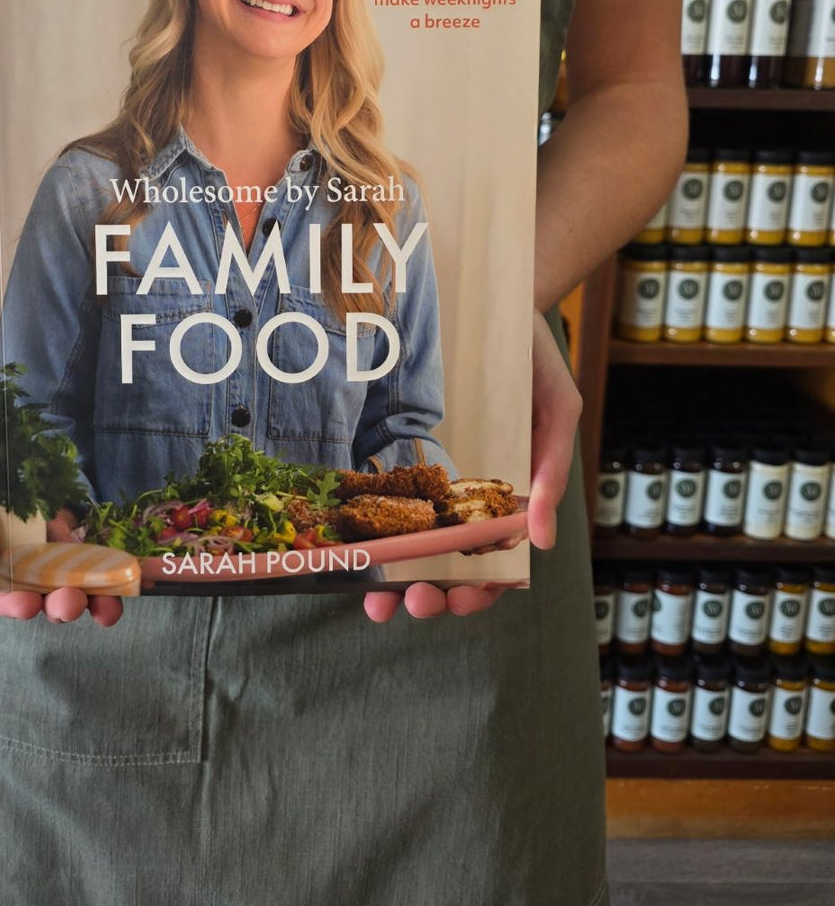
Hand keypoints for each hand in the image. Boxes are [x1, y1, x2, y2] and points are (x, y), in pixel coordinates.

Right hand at [0, 307, 122, 627]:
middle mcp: (30, 503)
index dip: (7, 595)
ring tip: (112, 603)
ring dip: (96, 585)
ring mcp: (67, 487)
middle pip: (44, 569)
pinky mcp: (99, 465)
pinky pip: (114, 512)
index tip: (25, 608)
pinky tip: (138, 564)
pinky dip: (124, 544)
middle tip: (74, 606)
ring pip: (85, 552)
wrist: (16, 315)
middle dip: (59, 597)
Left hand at [363, 311, 579, 623]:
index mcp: (503, 494)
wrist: (490, 301)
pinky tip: (350, 546)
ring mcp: (426, 472)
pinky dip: (366, 528)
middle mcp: (461, 492)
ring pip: (407, 540)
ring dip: (394, 577)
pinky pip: (378, 492)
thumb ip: (552, 472)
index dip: (480, 590)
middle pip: (445, 562)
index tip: (462, 599)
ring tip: (378, 598)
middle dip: (430, 594)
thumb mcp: (556, 410)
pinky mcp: (394, 446)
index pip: (493, 559)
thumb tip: (542, 541)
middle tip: (415, 604)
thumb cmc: (532, 360)